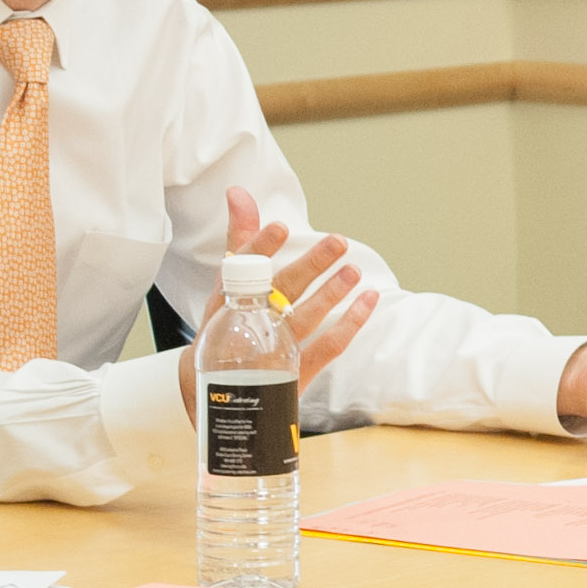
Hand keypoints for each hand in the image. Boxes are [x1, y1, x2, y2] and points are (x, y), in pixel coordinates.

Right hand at [209, 185, 376, 389]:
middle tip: (337, 242)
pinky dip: (349, 324)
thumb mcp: (227, 283)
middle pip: (279, 293)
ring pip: (304, 320)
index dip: (259, 249)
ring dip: (331, 295)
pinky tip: (368, 301)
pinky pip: (326, 348)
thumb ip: (241, 238)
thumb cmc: (225, 328)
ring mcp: (271, 353)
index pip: (239, 271)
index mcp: (226, 302)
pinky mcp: (295, 373)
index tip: (280, 227)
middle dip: (309, 267)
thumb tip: (238, 192)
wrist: (218, 395)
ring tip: (353, 271)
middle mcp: (247, 325)